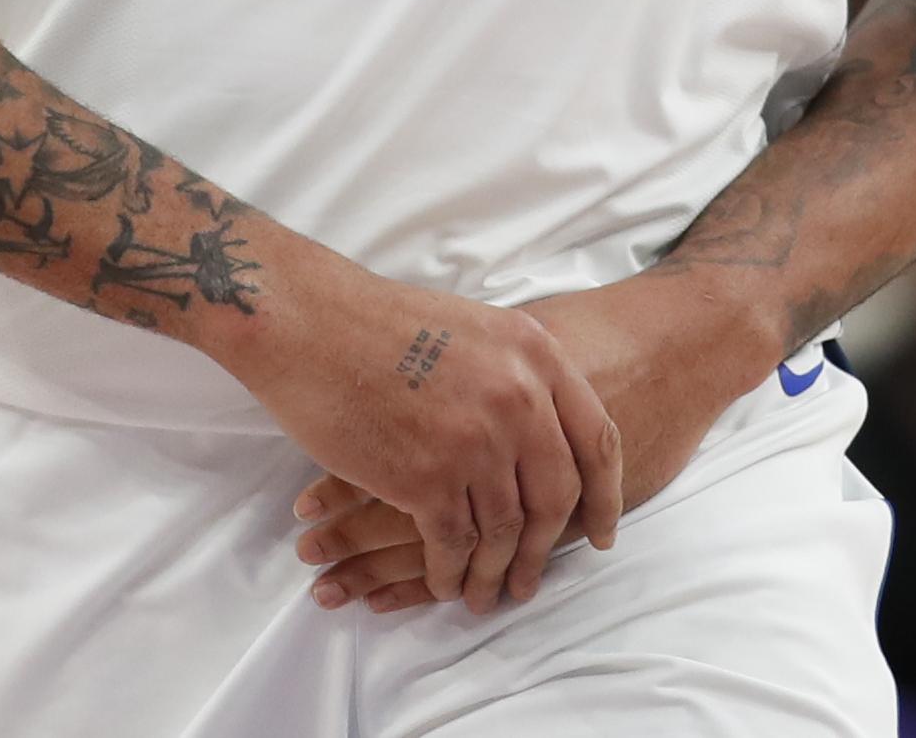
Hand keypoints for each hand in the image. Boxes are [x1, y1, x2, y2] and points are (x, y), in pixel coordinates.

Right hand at [210, 251, 620, 610]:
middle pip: (557, 495)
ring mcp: (476, 440)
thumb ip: (515, 373)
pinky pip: (454, 544)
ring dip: (496, 571)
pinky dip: (451, 572)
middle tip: (531, 579)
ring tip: (485, 593)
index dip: (606, 495)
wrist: (309, 324)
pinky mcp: (426, 478)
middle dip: (546, 549)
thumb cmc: (376, 322)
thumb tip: (539, 425)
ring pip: (505, 529)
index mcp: (536, 355)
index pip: (598, 440)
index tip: (602, 532)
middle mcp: (519, 398)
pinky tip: (444, 582)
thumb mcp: (474, 328)